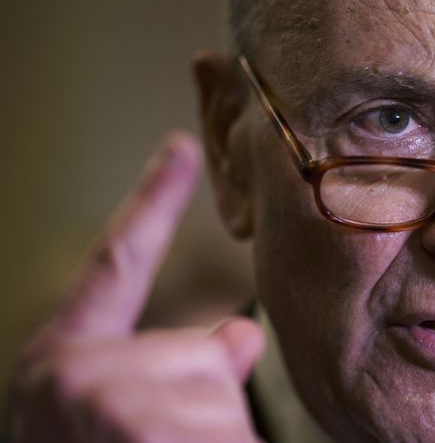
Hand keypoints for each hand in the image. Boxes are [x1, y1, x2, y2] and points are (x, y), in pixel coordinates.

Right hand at [7, 133, 264, 442]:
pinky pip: (229, 436)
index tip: (183, 146)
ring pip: (221, 409)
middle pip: (201, 360)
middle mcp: (73, 375)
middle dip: (203, 413)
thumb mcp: (117, 416)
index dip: (152, 200)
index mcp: (66, 358)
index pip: (119, 261)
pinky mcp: (143, 431)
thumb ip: (176, 368)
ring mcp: (107, 409)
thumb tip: (243, 332)